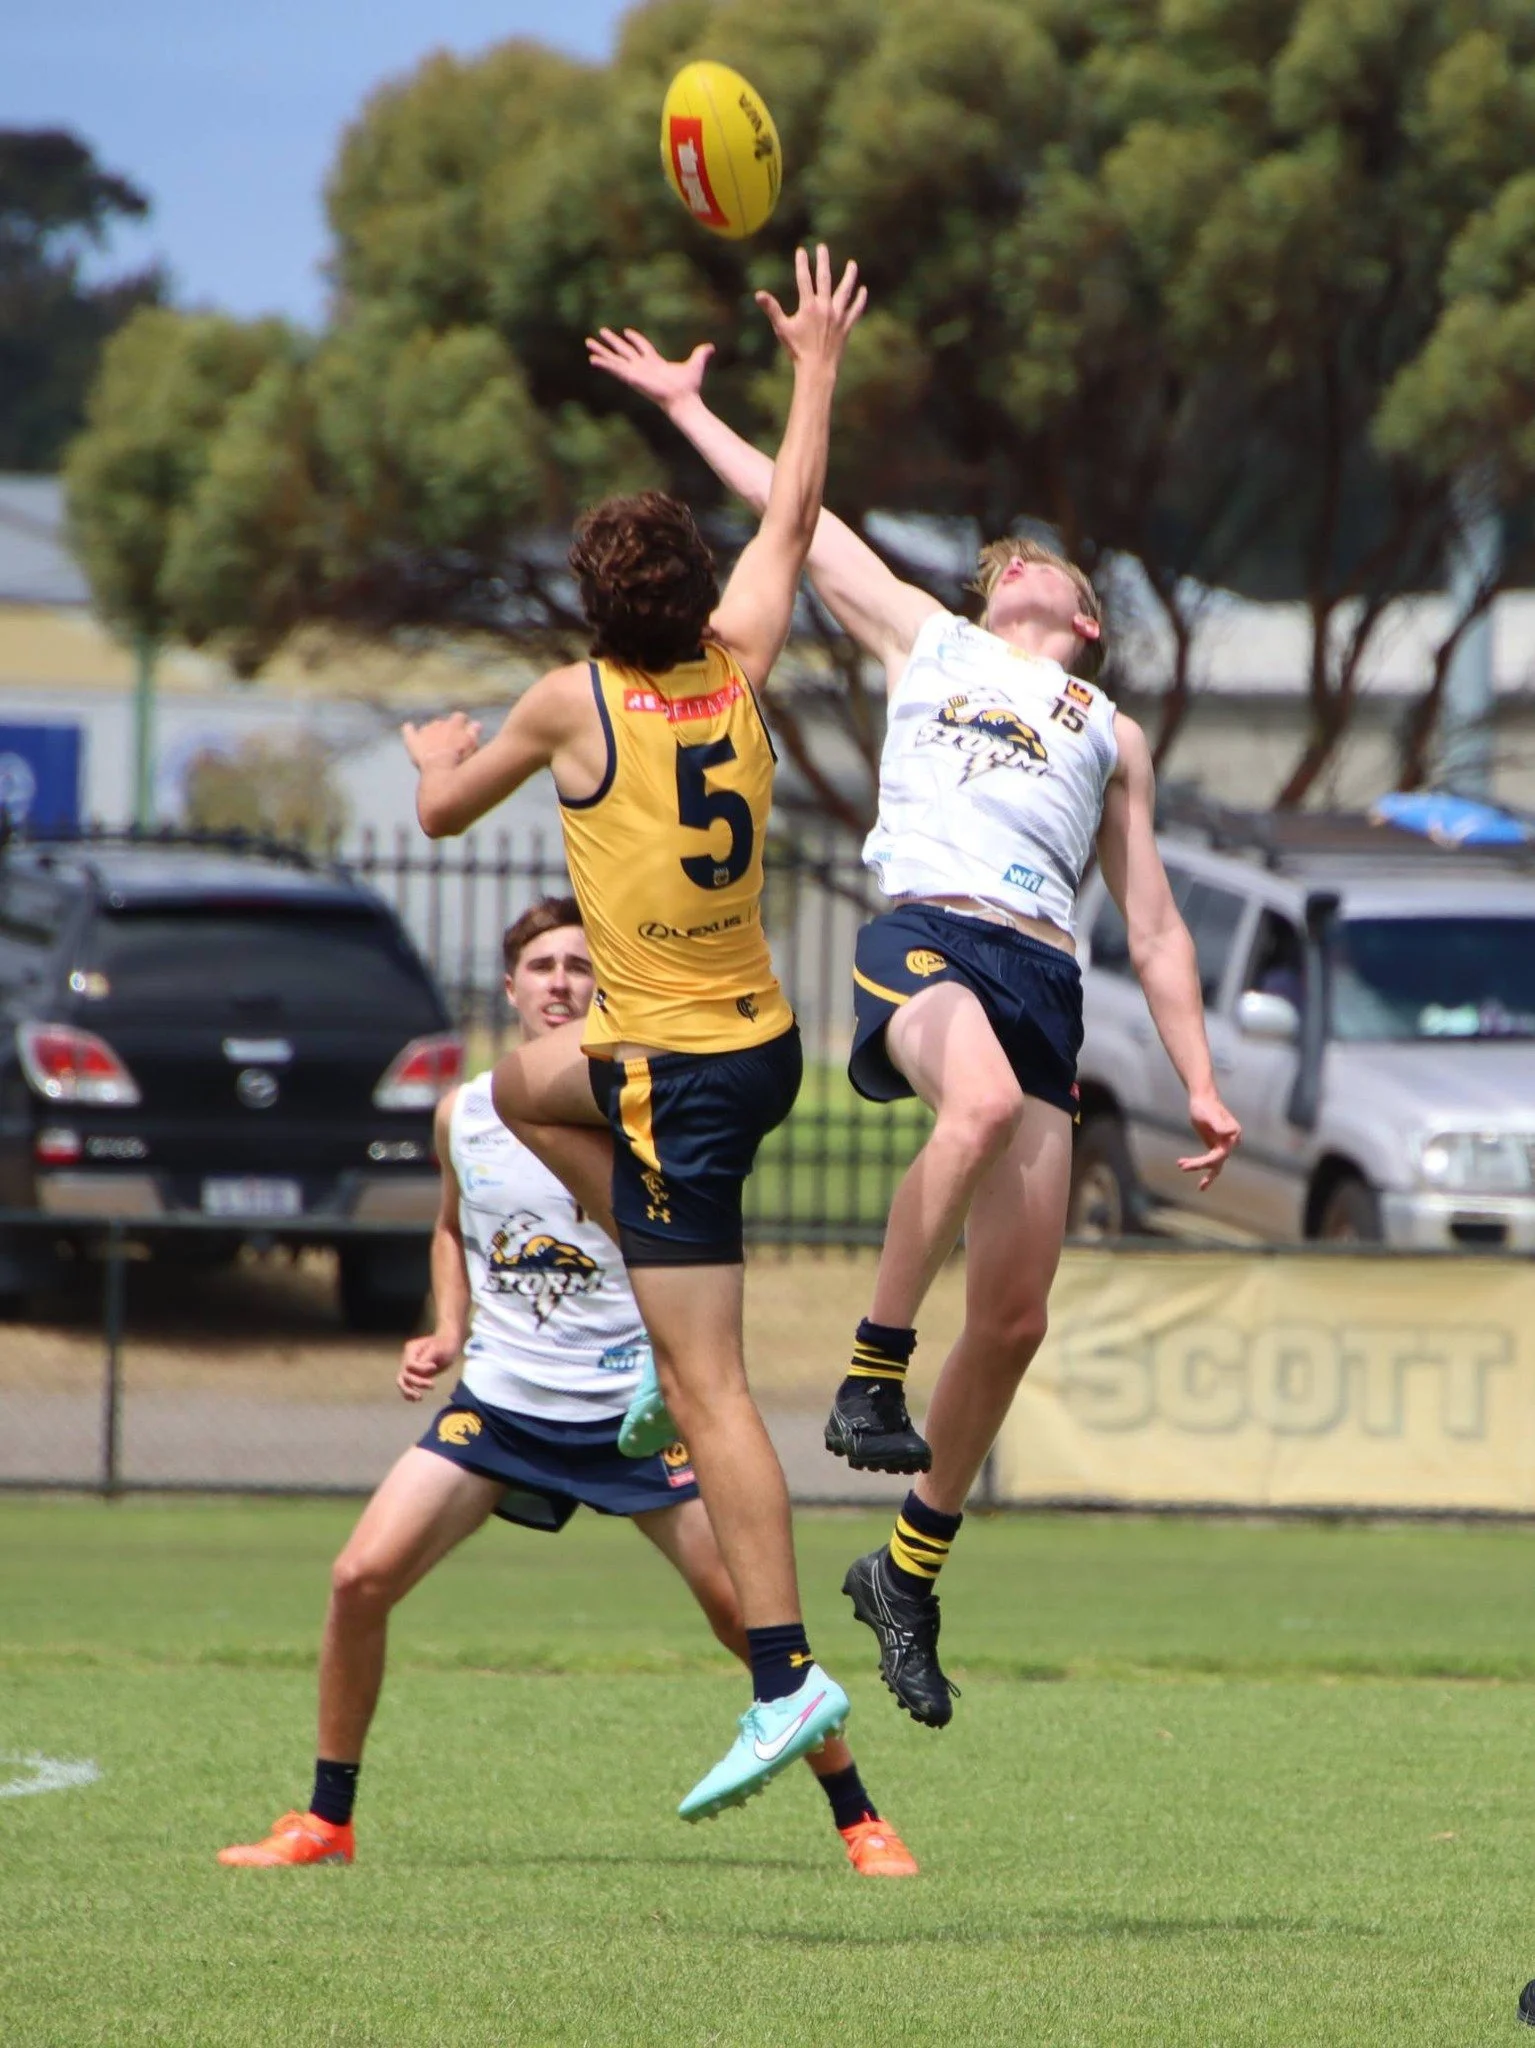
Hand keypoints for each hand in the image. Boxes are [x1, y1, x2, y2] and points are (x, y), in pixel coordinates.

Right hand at [398, 1331, 459, 1402]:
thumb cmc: (444, 1344)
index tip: (434, 1366)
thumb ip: (427, 1358)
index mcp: (411, 1349)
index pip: (409, 1364)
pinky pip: (406, 1385)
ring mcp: (408, 1367)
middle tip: (432, 1385)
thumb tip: (420, 1370)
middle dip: (416, 1383)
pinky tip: (415, 1400)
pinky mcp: (413, 1374)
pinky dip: (408, 1393)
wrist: (448, 1343)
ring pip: (401, 1381)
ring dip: (408, 1391)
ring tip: (419, 1398)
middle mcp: (406, 1358)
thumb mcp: (438, 1348)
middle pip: (404, 1374)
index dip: (420, 1369)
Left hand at [402, 712, 481, 772]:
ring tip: (434, 745)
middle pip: (443, 723)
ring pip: (428, 728)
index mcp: (455, 724)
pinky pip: (408, 730)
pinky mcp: (413, 740)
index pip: (459, 717)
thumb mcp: (472, 745)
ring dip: (431, 734)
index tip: (464, 728)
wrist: (440, 769)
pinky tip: (409, 728)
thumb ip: (473, 732)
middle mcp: (439, 724)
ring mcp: (425, 731)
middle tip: (450, 744)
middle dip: (446, 731)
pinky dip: (409, 729)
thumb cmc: (460, 759)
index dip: (462, 723)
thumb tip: (477, 724)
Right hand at [586, 329, 714, 414]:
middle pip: (624, 351)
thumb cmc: (689, 386)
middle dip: (612, 342)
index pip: (642, 347)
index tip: (627, 331)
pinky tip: (592, 359)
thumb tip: (711, 347)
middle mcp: (642, 367)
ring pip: (615, 358)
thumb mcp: (696, 363)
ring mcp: (635, 372)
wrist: (683, 399)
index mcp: (654, 362)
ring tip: (588, 342)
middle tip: (600, 333)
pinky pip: (614, 369)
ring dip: (602, 350)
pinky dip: (603, 364)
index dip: (635, 339)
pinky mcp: (631, 377)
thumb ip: (701, 354)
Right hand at [755, 244, 866, 368]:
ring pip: (845, 291)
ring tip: (852, 264)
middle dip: (823, 261)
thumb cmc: (797, 350)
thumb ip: (772, 309)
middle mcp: (825, 307)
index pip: (804, 279)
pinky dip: (860, 300)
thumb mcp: (782, 329)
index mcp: (809, 306)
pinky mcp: (846, 326)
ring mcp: (838, 316)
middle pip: (825, 278)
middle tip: (822, 248)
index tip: (801, 251)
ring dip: (849, 276)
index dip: (802, 264)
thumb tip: (758, 294)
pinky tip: (863, 290)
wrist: (816, 369)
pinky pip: (856, 310)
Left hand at [1178, 1090, 1241, 1190]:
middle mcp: (1231, 1142)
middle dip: (1199, 1165)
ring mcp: (1224, 1145)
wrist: (1202, 1099)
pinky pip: (1209, 1160)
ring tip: (1181, 1166)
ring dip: (1198, 1167)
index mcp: (1234, 1134)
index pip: (1221, 1155)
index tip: (1192, 1165)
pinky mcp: (1215, 1146)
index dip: (1206, 1162)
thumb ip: (1220, 1125)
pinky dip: (1198, 1164)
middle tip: (1182, 1166)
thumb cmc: (1206, 1106)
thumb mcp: (1210, 1115)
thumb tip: (1231, 1132)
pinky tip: (1184, 1165)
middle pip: (1216, 1161)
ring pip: (1213, 1164)